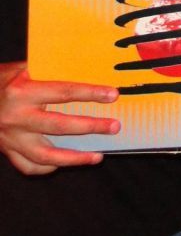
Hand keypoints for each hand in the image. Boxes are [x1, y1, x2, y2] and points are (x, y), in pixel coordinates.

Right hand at [0, 61, 118, 174]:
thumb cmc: (0, 80)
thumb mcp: (20, 69)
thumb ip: (48, 70)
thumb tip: (84, 69)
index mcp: (21, 92)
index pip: (64, 93)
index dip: (90, 94)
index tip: (112, 95)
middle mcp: (16, 117)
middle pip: (60, 126)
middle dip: (91, 127)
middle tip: (114, 127)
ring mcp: (10, 138)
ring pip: (45, 155)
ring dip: (74, 158)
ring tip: (97, 157)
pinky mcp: (6, 150)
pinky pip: (29, 166)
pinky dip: (47, 167)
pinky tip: (64, 163)